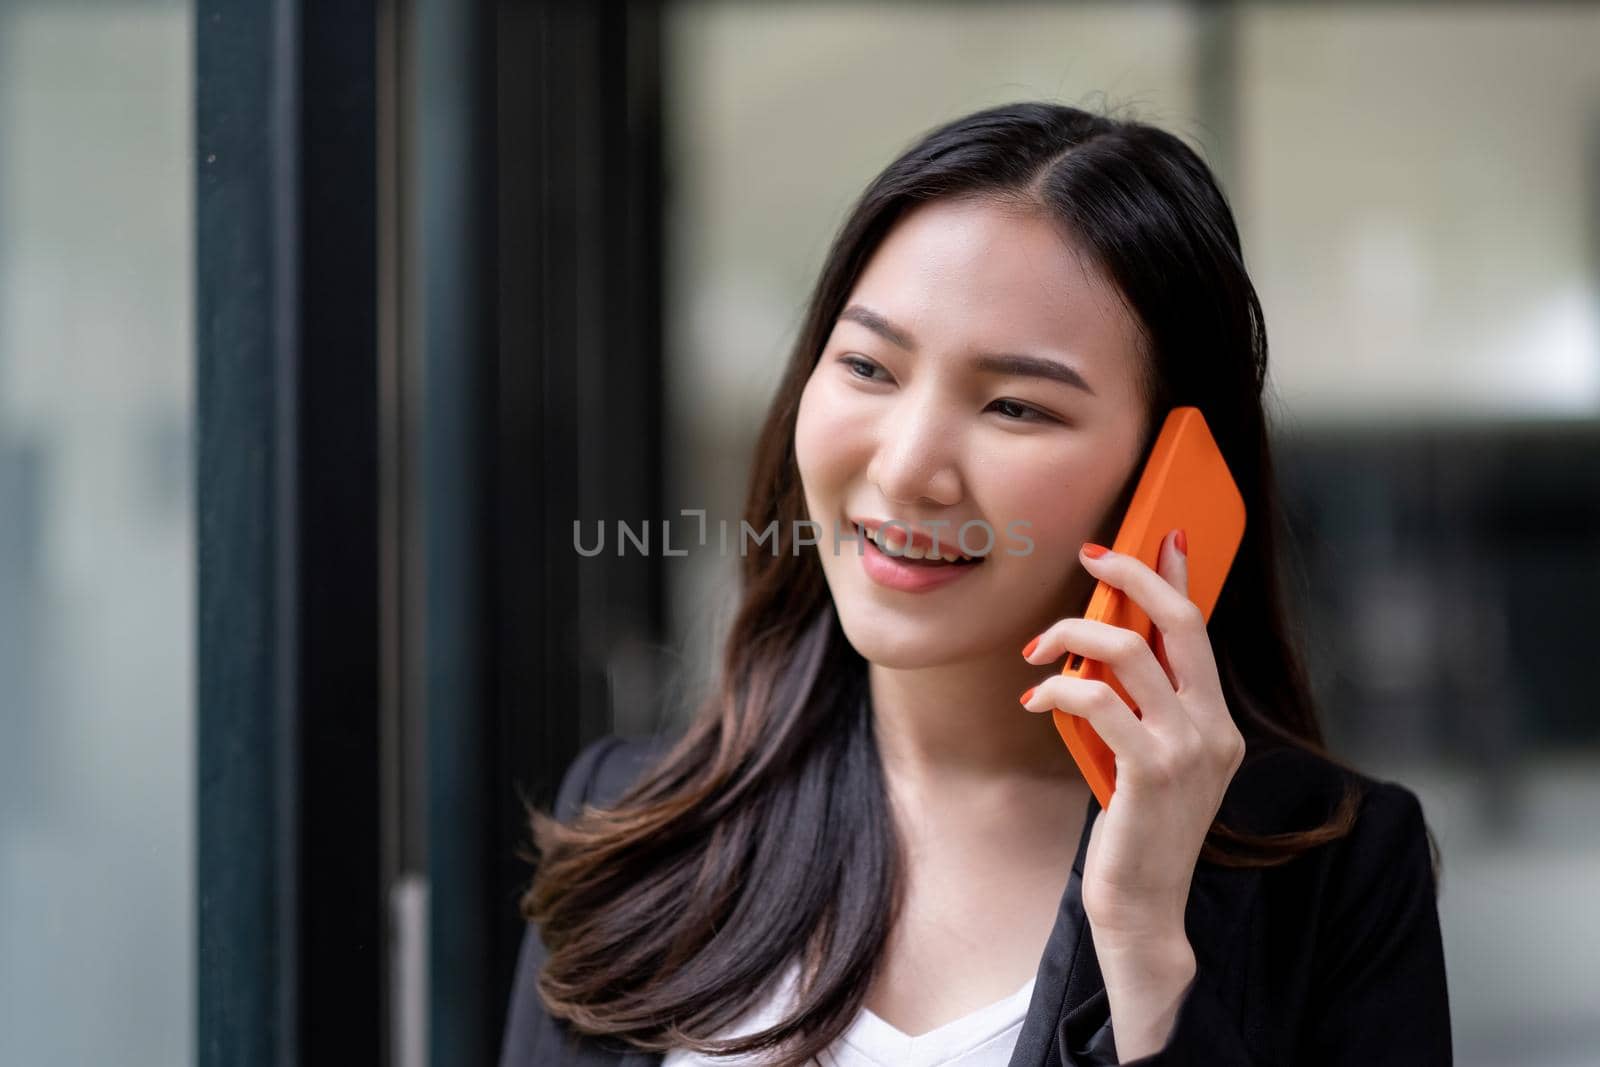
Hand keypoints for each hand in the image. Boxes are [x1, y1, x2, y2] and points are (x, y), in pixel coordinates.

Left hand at [1019, 529, 1245, 939]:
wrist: (1141, 907)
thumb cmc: (1135, 831)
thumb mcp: (1151, 760)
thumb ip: (1145, 708)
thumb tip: (1110, 651)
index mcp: (1219, 723)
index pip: (1201, 630)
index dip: (1179, 576)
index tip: (1159, 534)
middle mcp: (1214, 729)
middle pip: (1180, 622)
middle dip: (1132, 576)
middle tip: (1089, 556)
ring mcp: (1188, 749)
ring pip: (1129, 652)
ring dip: (1072, 636)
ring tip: (1035, 651)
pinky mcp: (1151, 770)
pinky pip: (1098, 699)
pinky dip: (1059, 688)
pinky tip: (1036, 699)